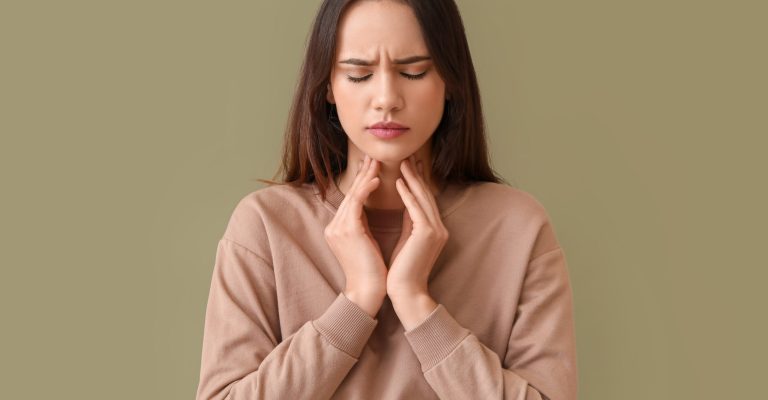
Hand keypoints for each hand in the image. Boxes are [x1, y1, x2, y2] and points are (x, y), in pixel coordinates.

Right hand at [323, 154, 386, 315]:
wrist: (367, 291)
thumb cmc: (372, 270)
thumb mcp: (367, 241)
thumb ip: (365, 223)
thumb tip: (371, 207)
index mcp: (338, 229)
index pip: (351, 199)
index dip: (362, 181)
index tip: (372, 166)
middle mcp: (334, 226)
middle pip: (350, 193)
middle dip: (363, 173)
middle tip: (372, 155)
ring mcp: (338, 228)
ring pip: (353, 195)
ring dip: (366, 176)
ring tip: (376, 161)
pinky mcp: (347, 231)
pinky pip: (356, 204)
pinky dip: (366, 190)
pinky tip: (376, 179)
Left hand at [387, 155, 448, 298]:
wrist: (406, 292)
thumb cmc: (402, 270)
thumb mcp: (407, 239)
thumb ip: (410, 221)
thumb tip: (406, 202)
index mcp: (435, 229)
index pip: (426, 199)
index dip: (419, 180)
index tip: (411, 164)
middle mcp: (439, 228)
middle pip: (427, 194)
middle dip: (417, 174)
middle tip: (409, 155)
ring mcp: (435, 231)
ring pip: (423, 198)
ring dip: (412, 178)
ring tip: (403, 162)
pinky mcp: (426, 234)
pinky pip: (416, 209)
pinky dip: (408, 194)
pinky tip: (399, 181)